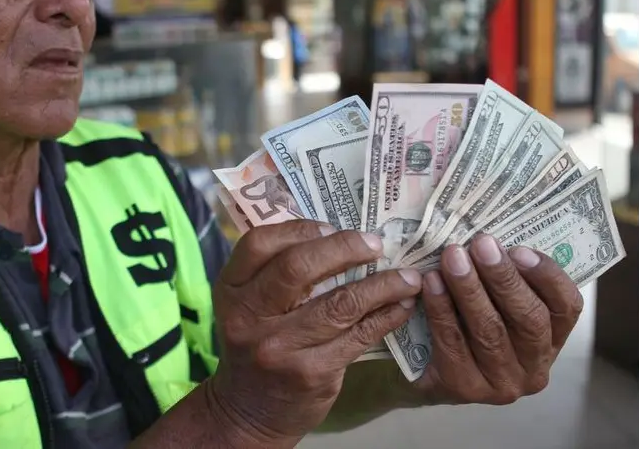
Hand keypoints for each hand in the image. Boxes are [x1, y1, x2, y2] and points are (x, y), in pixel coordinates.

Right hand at [207, 220, 421, 446]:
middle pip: (298, 268)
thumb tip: (334, 233)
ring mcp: (280, 347)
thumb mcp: (246, 305)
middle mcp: (248, 317)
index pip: (259, 243)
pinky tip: (402, 305)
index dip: (299, 229)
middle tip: (375, 243)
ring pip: (339, 303)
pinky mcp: (311, 373)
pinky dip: (386, 316)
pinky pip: (358, 336)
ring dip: (382, 285)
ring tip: (408, 276)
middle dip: (344, 248)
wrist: (248, 411)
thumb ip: (273, 271)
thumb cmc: (256, 344)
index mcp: (231, 290)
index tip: (331, 226)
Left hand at [417, 234, 583, 404]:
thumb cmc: (469, 323)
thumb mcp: (496, 301)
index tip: (519, 248)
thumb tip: (491, 238)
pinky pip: (454, 343)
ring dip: (469, 289)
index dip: (547, 276)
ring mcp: (503, 384)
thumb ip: (505, 278)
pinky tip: (431, 283)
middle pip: (529, 319)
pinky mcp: (467, 388)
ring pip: (490, 330)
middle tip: (480, 244)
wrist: (429, 371)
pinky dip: (442, 309)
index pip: (566, 307)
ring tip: (451, 257)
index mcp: (553, 339)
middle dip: (503, 278)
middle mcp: (535, 367)